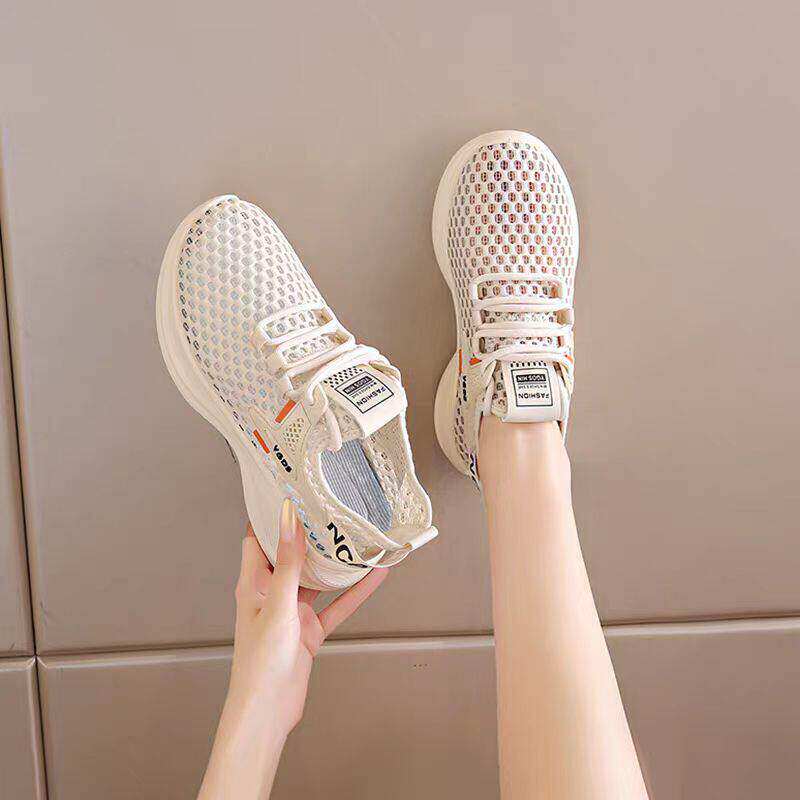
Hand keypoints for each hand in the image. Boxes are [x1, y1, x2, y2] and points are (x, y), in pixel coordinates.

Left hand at [198, 500, 386, 799]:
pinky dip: (354, 593)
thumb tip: (288, 519)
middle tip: (330, 508)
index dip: (269, 516)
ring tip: (357, 537)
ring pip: (318, 580)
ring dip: (336, 563)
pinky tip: (374, 577)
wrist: (267, 712)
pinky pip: (336, 606)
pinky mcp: (309, 631)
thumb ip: (288, 563)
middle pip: (291, 555)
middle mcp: (272, 594)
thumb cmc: (260, 663)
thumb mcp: (278, 605)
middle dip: (309, 534)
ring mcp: (292, 613)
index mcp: (254, 584)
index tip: (286, 492)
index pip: (258, 539)